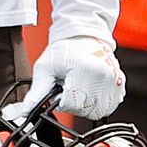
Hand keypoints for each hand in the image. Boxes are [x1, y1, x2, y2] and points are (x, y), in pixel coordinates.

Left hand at [5, 37, 125, 122]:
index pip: (71, 104)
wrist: (83, 35)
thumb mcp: (45, 68)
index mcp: (85, 70)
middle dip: (73, 102)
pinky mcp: (120, 85)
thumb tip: (25, 111)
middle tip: (69, 86)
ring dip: (85, 105)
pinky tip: (90, 91)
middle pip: (84, 109)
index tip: (60, 88)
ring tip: (80, 87)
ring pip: (97, 111)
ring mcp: (115, 81)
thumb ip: (37, 92)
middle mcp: (104, 77)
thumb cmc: (64, 49)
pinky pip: (109, 107)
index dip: (61, 100)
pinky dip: (98, 104)